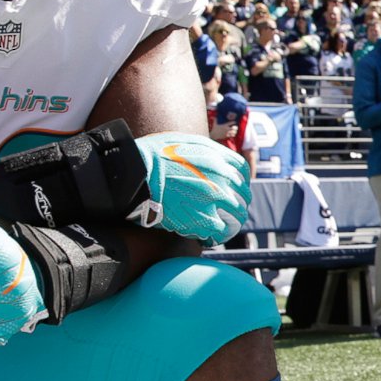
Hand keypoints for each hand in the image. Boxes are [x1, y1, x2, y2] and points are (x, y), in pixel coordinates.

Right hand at [136, 131, 251, 240]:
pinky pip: (220, 232)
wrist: (137, 172)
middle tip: (229, 213)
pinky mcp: (204, 218)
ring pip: (237, 216)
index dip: (239, 182)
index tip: (233, 189)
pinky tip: (209, 238)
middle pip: (243, 196)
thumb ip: (204, 152)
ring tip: (223, 229)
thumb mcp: (185, 142)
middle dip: (237, 205)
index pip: (242, 171)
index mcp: (218, 158)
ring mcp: (215, 199)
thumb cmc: (153, 155)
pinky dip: (216, 236)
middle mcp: (222, 177)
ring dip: (231, 223)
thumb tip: (211, 159)